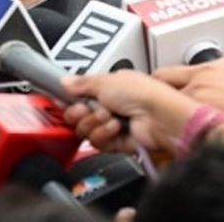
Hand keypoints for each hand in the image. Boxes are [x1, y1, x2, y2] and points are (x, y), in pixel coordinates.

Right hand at [61, 70, 199, 153]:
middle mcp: (110, 106)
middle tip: (87, 108)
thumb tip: (64, 81)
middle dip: (80, 112)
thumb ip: (81, 82)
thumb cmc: (142, 93)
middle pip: (78, 115)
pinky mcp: (117, 143)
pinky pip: (97, 143)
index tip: (65, 99)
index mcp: (109, 87)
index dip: (70, 99)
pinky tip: (116, 127)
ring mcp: (113, 125)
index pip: (79, 95)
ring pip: (86, 131)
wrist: (159, 117)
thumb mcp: (105, 80)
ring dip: (95, 123)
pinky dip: (105, 134)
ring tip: (109, 116)